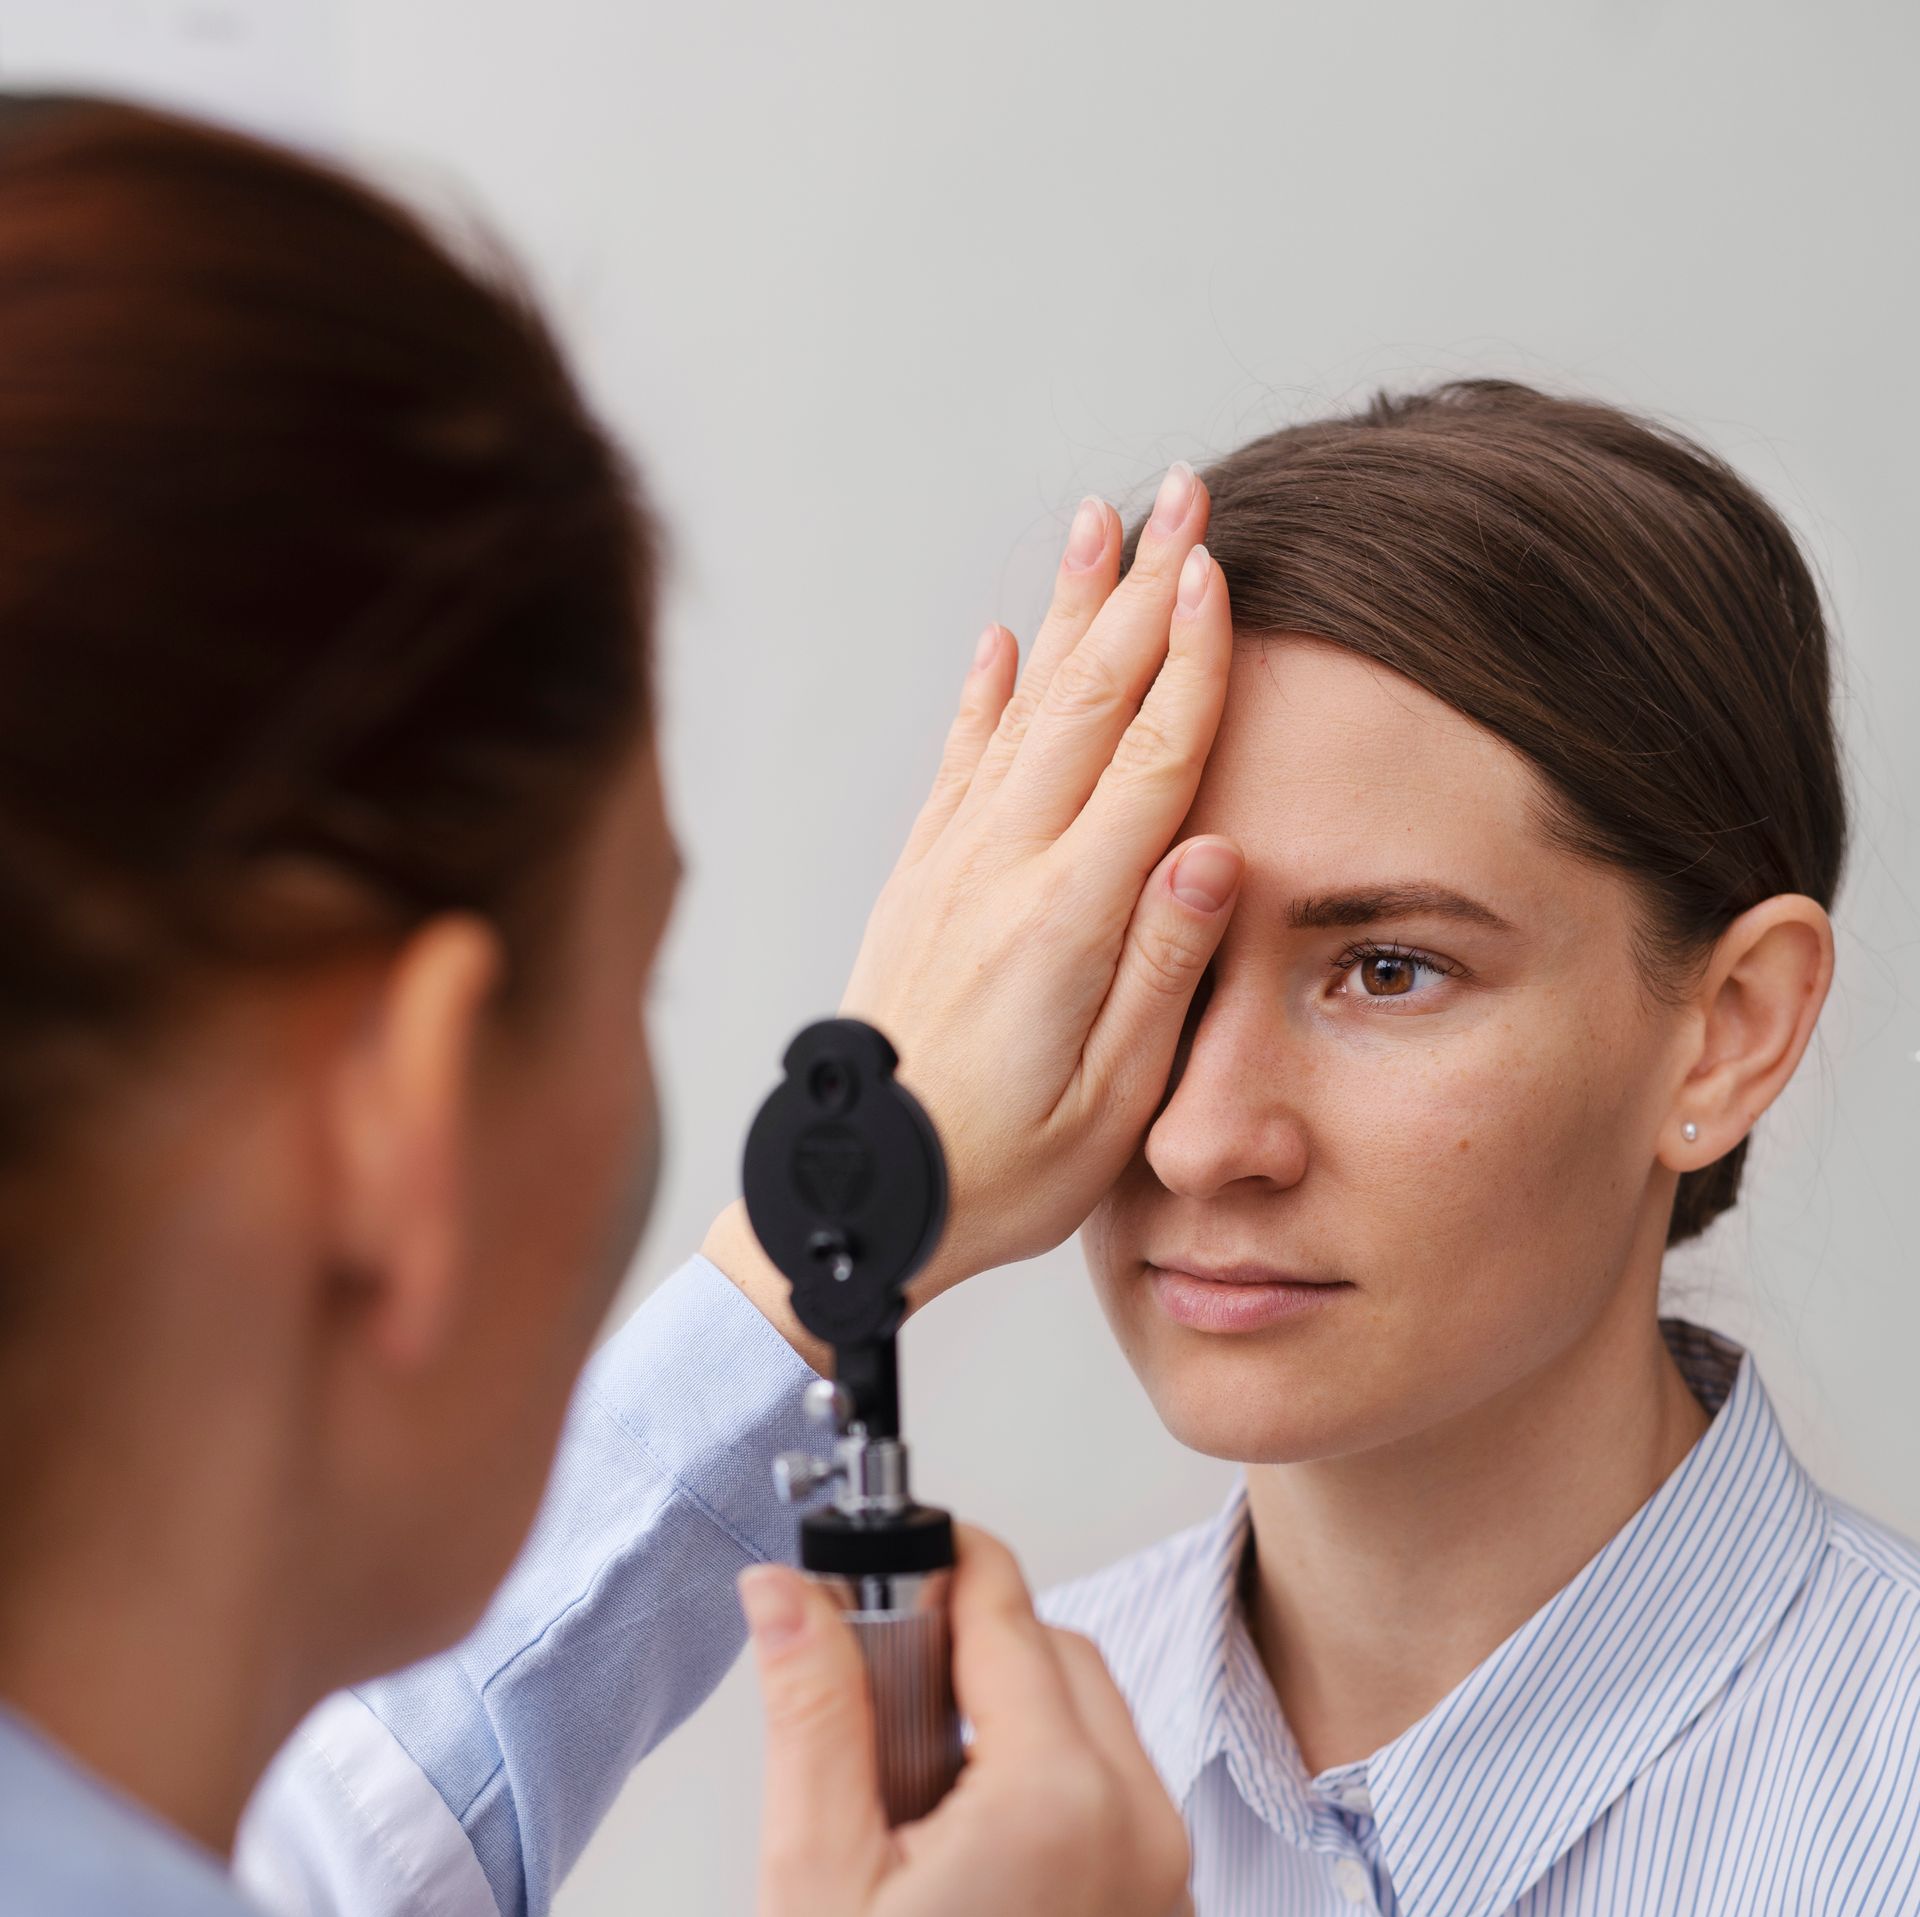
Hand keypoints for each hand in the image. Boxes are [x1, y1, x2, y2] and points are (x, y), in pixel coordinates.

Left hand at [705, 465, 1241, 1340]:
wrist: (858, 1205)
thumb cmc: (999, 1173)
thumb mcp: (1108, 1102)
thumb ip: (1163, 970)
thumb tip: (1213, 848)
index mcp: (1067, 921)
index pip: (1148, 760)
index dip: (1190, 660)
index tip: (1220, 567)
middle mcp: (1001, 871)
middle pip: (1087, 701)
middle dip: (1142, 589)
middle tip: (1185, 490)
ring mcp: (951, 870)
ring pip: (1023, 709)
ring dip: (1068, 608)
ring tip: (1101, 519)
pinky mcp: (918, 887)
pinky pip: (959, 765)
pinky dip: (986, 693)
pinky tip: (1005, 640)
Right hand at [735, 1528, 1192, 1916]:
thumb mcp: (809, 1872)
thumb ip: (813, 1709)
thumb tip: (790, 1590)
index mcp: (1062, 1805)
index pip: (1006, 1613)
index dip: (928, 1570)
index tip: (865, 1561)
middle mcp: (1140, 1834)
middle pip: (1058, 1658)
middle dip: (964, 1646)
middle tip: (860, 1694)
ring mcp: (1161, 1888)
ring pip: (1090, 1725)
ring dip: (1004, 1715)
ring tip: (896, 1790)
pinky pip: (1109, 1803)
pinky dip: (1039, 1785)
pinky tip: (949, 1843)